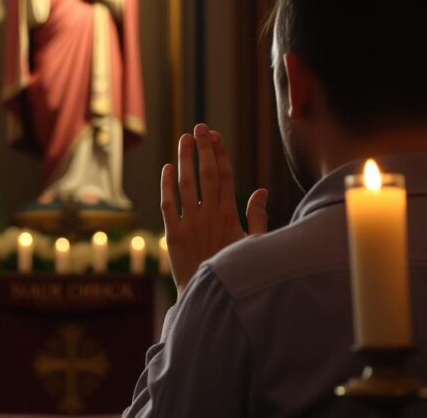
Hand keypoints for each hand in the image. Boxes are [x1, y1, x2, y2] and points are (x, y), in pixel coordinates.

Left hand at [161, 123, 267, 297]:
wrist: (208, 299)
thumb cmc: (234, 273)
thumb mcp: (253, 245)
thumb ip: (257, 216)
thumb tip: (260, 190)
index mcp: (229, 216)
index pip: (224, 176)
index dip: (219, 154)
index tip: (215, 136)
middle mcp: (209, 216)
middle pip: (206, 174)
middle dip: (203, 148)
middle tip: (199, 127)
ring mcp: (189, 224)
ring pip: (186, 185)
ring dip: (185, 159)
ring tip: (183, 139)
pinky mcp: (172, 235)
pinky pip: (167, 204)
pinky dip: (166, 185)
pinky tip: (167, 168)